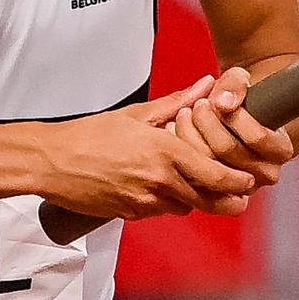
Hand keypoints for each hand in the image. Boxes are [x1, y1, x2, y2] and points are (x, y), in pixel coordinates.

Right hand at [37, 89, 255, 219]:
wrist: (50, 162)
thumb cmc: (88, 135)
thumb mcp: (135, 114)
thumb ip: (175, 103)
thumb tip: (204, 86)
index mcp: (164, 153)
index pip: (214, 174)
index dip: (236, 181)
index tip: (248, 180)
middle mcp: (158, 181)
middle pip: (207, 200)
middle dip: (228, 202)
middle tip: (241, 198)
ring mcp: (144, 201)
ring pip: (184, 207)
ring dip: (194, 200)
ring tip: (200, 187)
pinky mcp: (130, 213)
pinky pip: (159, 211)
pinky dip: (167, 202)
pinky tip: (162, 187)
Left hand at [161, 61, 298, 190]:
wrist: (246, 119)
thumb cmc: (246, 98)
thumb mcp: (243, 81)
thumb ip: (236, 85)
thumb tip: (223, 102)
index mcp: (281, 149)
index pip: (257, 137)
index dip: (234, 117)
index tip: (218, 100)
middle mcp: (265, 172)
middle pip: (227, 150)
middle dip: (206, 122)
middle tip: (197, 105)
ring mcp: (242, 185)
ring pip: (208, 163)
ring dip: (190, 135)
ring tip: (184, 114)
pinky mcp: (219, 192)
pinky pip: (195, 174)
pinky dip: (183, 152)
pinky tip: (179, 132)